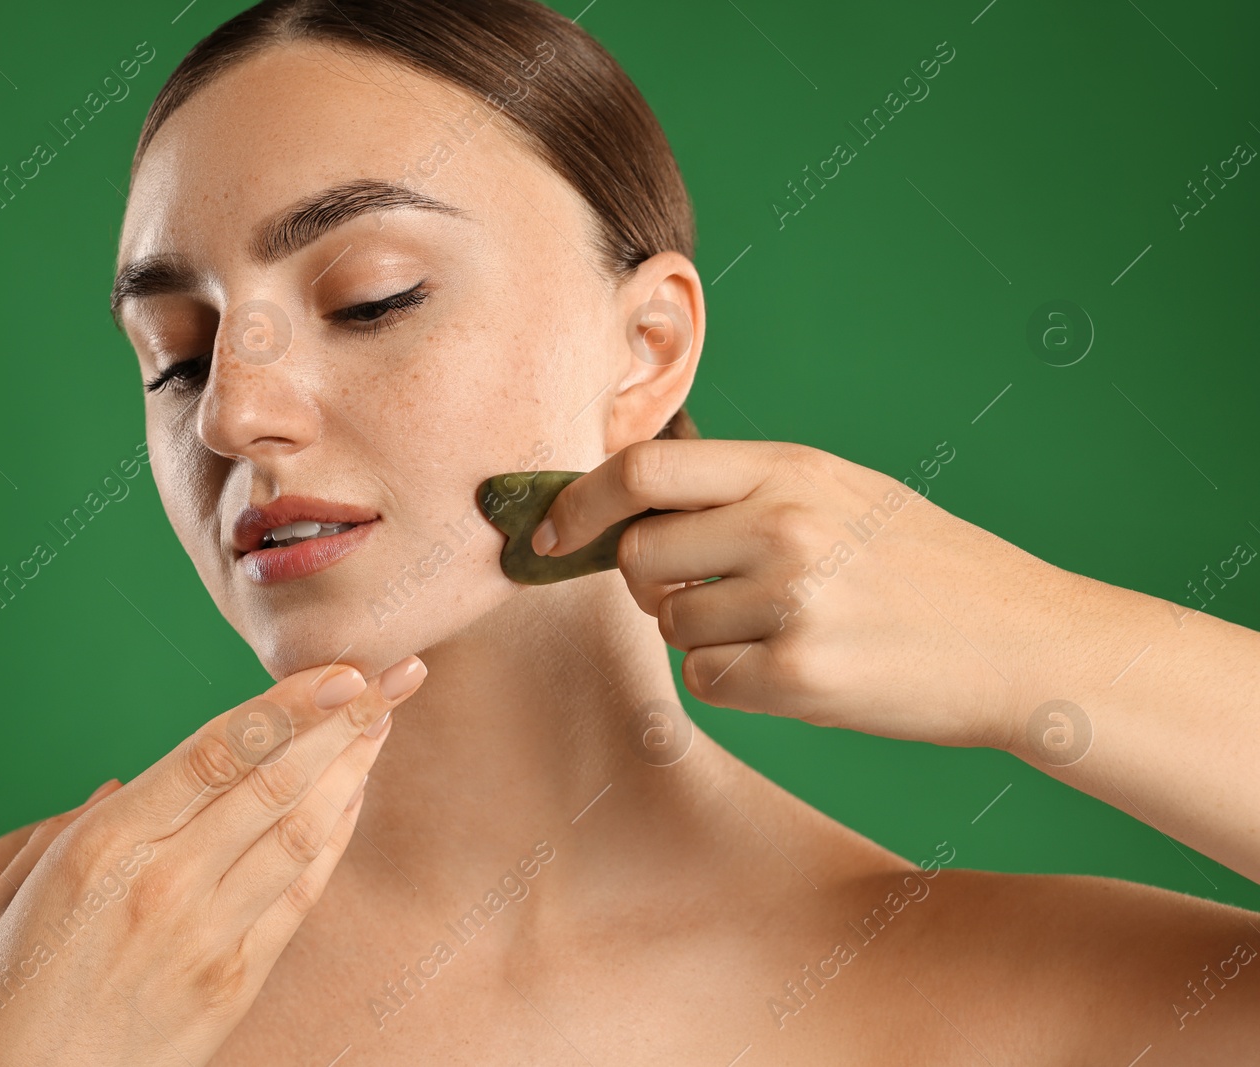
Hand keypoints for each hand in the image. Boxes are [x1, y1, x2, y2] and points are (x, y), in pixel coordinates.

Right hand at [0, 655, 428, 1065]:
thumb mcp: (6, 896)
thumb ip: (69, 826)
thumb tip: (124, 783)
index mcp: (103, 846)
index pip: (219, 750)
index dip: (291, 704)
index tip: (341, 670)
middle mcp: (164, 883)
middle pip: (276, 781)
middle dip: (345, 722)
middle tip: (393, 678)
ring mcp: (207, 936)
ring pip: (301, 832)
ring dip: (351, 770)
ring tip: (383, 723)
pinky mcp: (234, 983)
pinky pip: (300, 895)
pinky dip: (334, 839)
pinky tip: (353, 799)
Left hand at [531, 439, 1088, 748]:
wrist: (1027, 642)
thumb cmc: (925, 566)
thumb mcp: (841, 490)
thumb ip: (743, 489)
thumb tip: (627, 503)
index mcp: (790, 468)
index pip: (641, 470)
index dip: (577, 502)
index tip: (546, 534)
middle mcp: (784, 525)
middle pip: (636, 557)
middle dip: (648, 582)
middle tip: (708, 592)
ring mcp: (793, 601)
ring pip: (669, 626)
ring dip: (703, 635)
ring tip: (784, 627)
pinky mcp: (800, 676)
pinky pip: (705, 681)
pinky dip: (734, 682)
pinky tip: (799, 668)